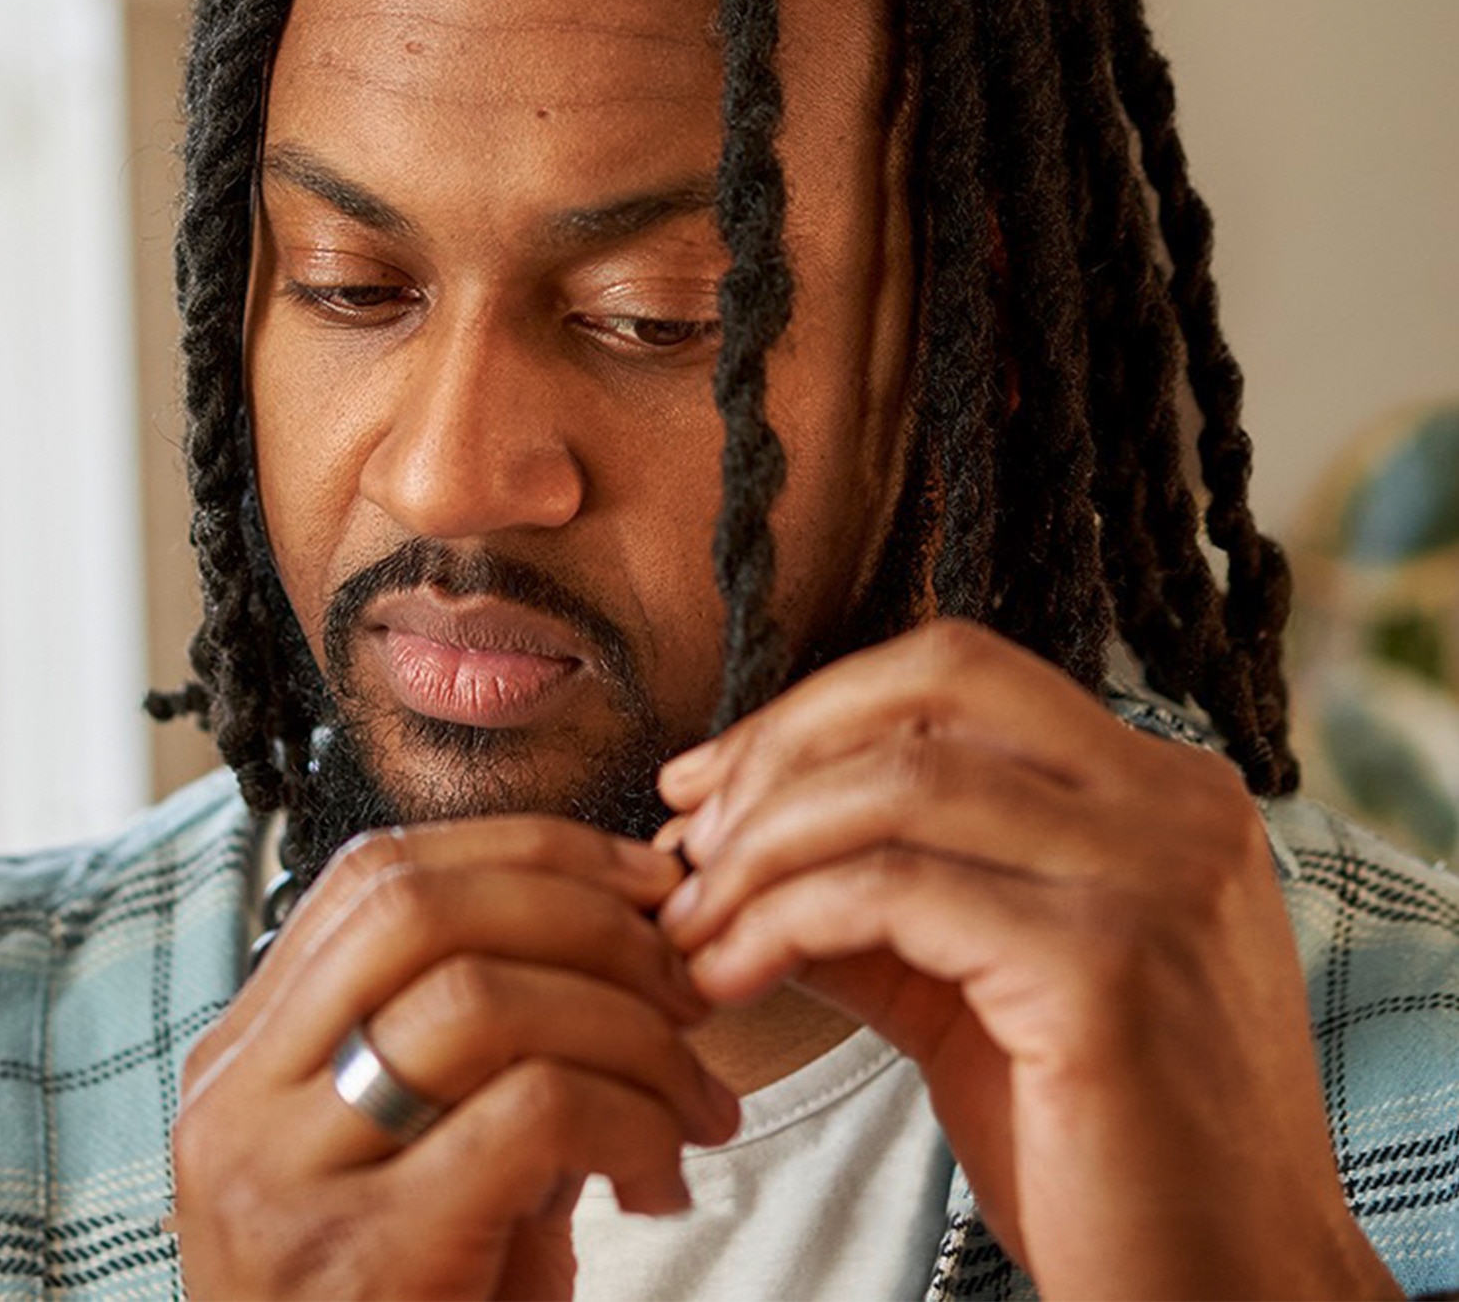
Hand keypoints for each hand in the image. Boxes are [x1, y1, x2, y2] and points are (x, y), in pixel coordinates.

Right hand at [173, 815, 738, 1299]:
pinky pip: (533, 1111)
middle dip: (582, 912)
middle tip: (684, 978)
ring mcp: (283, 1180)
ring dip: (629, 1027)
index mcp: (244, 1055)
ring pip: (479, 998)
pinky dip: (632, 1117)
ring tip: (698, 1098)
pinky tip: (663, 1179)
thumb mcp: (425, 1152)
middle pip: (417, 907)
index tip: (643, 880)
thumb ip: (487, 1039)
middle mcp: (237, 1101)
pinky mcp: (364, 1258)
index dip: (527, 850)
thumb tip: (636, 915)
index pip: (378, 874)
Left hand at [658, 620, 1398, 1300]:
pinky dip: (782, 919)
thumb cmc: (1102, 1151)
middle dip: (782, 747)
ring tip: (687, 924)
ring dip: (760, 846)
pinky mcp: (1101, 967)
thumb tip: (729, 841)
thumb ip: (884, 897)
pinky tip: (726, 976)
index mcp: (1161, 790)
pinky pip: (891, 892)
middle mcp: (1172, 806)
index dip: (820, 711)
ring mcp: (1149, 877)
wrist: (1225, 1301)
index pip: (962, 674)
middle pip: (933, 686)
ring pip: (898, 784)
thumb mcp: (983, 985)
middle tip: (686, 835)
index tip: (712, 782)